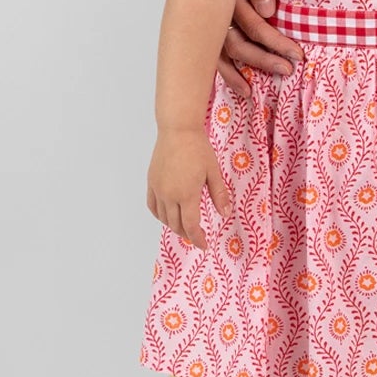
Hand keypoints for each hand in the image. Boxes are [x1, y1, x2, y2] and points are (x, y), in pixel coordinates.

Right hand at [147, 129, 232, 247]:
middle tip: (197, 237)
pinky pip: (153, 206)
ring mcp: (158, 189)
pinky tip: (167, 216)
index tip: (203, 245)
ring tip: (184, 228)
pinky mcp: (151, 182)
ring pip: (163, 217)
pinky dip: (160, 215)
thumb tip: (225, 214)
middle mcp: (169, 195)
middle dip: (187, 234)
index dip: (197, 238)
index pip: (191, 225)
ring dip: (174, 226)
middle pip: (176, 224)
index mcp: (186, 194)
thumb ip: (219, 195)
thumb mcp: (213, 172)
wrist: (178, 130)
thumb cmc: (198, 148)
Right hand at [217, 0, 300, 97]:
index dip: (273, 40)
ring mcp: (209, 13)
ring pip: (223, 49)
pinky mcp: (210, 20)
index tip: (297, 54)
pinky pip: (214, 50)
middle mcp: (214, 4)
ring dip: (245, 68)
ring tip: (260, 87)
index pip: (251, 22)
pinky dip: (227, 70)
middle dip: (263, 58)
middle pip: (235, 41)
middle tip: (288, 69)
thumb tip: (267, 10)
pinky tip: (241, 86)